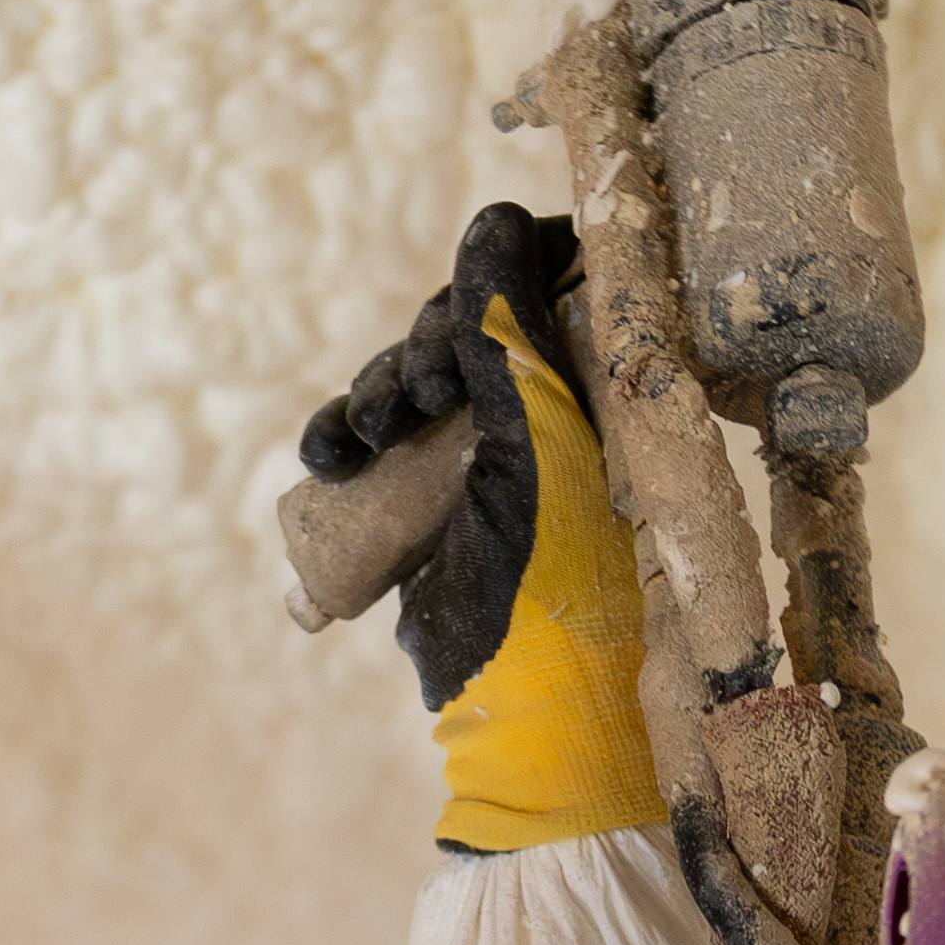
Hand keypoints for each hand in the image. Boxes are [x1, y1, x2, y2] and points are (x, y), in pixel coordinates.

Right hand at [302, 205, 665, 853]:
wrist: (529, 723)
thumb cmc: (562, 580)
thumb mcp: (537, 437)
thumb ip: (511, 331)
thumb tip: (500, 220)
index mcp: (617, 390)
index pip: (561, 277)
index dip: (507, 266)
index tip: (464, 288)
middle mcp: (565, 415)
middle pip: (472, 324)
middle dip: (419, 346)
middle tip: (409, 400)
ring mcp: (500, 461)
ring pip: (419, 381)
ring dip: (374, 394)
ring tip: (359, 442)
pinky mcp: (443, 505)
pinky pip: (386, 441)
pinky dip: (348, 439)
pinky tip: (327, 458)